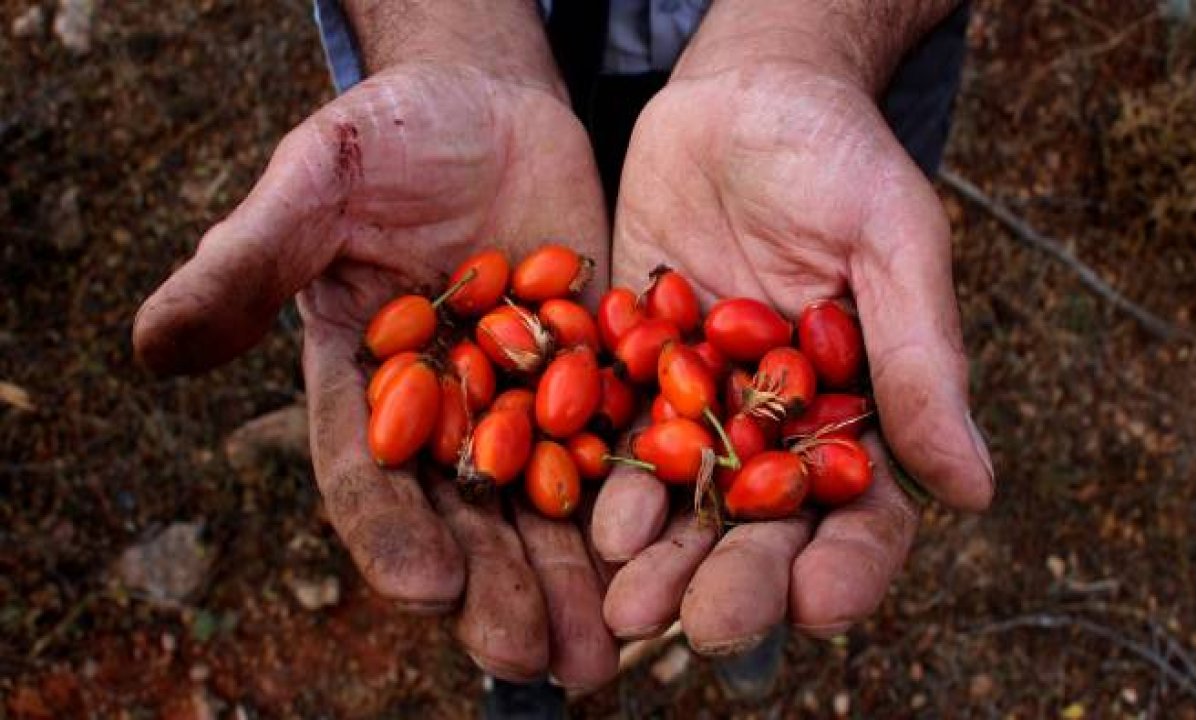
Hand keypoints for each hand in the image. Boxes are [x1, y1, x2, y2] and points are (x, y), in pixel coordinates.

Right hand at [133, 60, 617, 687]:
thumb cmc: (391, 133)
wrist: (493, 106)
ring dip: (572, 582)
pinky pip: (617, 449)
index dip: (392, 534)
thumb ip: (250, 261)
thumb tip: (148, 347)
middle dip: (496, 591)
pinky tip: (666, 560)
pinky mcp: (594, 378)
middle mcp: (443, 414)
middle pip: (465, 517)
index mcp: (363, 386)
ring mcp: (523, 401)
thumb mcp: (318, 181)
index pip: (367, 477)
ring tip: (601, 655)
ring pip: (545, 507)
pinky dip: (637, 507)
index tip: (428, 588)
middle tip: (530, 660)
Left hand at [593, 60, 993, 651]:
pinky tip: (584, 516)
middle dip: (737, 582)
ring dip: (660, 557)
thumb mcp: (892, 241)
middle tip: (702, 626)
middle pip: (763, 531)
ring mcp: (700, 407)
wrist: (741, 93)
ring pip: (684, 505)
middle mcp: (777, 429)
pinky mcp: (633, 372)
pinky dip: (602, 482)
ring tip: (629, 598)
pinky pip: (615, 439)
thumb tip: (976, 490)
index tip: (823, 603)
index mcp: (858, 413)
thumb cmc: (839, 156)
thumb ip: (920, 359)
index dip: (849, 567)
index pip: (866, 515)